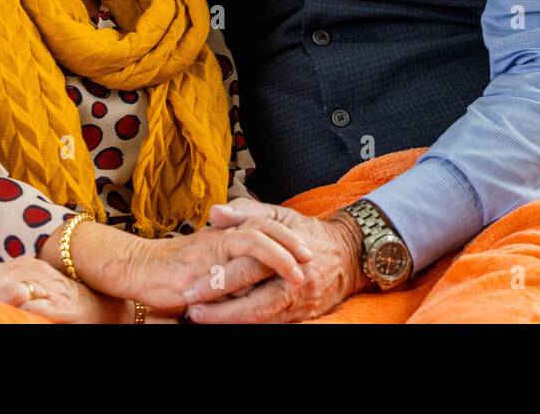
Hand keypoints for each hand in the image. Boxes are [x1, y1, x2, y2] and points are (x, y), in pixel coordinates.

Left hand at [0, 257, 147, 322]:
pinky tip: (3, 317)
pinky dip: (15, 311)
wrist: (108, 308)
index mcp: (23, 265)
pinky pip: (32, 307)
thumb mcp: (33, 289)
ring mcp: (48, 287)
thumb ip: (8, 288)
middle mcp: (33, 270)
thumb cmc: (66, 303)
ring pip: (8, 292)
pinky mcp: (61, 306)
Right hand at [48, 216, 314, 319]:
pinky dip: (250, 272)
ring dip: (279, 255)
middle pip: (263, 226)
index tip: (305, 245)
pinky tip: (263, 285)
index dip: (285, 233)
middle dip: (290, 240)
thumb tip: (255, 273)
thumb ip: (228, 260)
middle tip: (310, 255)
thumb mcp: (206, 260)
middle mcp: (219, 235)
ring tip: (299, 271)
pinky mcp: (200, 267)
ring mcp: (210, 248)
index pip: (261, 223)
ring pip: (253, 240)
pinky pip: (231, 265)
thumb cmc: (171, 270)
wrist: (136, 269)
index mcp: (223, 232)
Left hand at [181, 199, 370, 322]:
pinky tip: (227, 323)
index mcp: (285, 253)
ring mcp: (298, 303)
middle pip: (254, 302)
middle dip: (220, 310)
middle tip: (191, 309)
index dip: (218, 280)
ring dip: (231, 322)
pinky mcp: (302, 316)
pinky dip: (250, 325)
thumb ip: (246, 212)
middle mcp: (293, 282)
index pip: (249, 268)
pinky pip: (273, 325)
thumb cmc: (307, 232)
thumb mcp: (280, 215)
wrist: (349, 254)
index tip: (190, 286)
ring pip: (262, 319)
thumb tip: (214, 213)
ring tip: (202, 320)